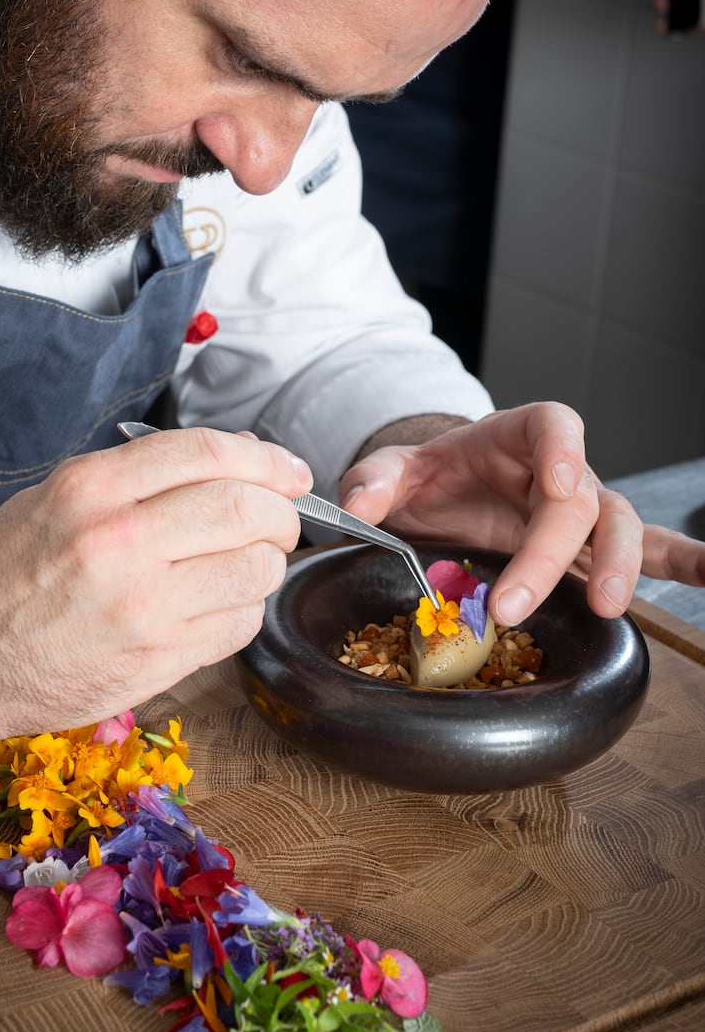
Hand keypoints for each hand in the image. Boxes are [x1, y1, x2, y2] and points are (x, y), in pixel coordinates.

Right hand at [0, 429, 310, 753]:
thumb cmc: (7, 571)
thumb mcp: (59, 495)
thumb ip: (143, 476)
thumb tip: (238, 465)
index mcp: (94, 488)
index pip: (210, 453)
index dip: (267, 460)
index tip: (289, 472)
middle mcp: (120, 542)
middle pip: (247, 510)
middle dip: (281, 513)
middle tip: (279, 521)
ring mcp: (142, 607)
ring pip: (255, 571)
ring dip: (265, 565)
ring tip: (242, 566)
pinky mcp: (156, 662)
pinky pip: (239, 626)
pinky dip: (243, 610)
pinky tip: (216, 606)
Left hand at [337, 402, 704, 627]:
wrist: (447, 498)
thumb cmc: (431, 478)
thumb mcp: (394, 473)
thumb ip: (374, 481)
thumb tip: (360, 504)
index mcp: (517, 436)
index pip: (554, 426)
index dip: (562, 451)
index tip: (555, 484)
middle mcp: (561, 472)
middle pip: (580, 500)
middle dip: (553, 552)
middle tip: (517, 600)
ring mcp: (583, 512)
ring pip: (621, 529)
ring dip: (621, 567)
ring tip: (609, 606)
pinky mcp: (591, 550)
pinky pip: (649, 552)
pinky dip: (684, 563)